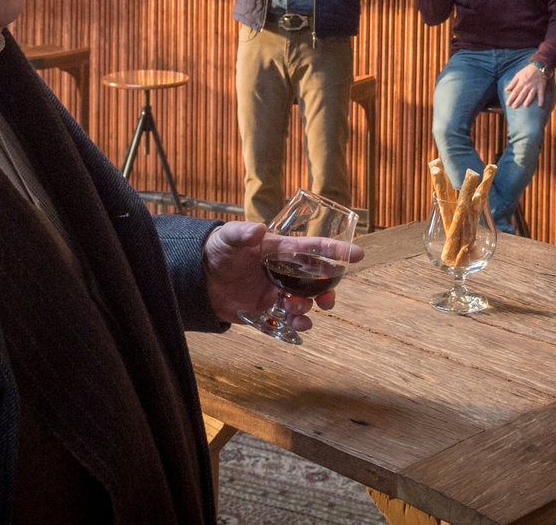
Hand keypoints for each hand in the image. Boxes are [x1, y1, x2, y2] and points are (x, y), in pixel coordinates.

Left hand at [203, 221, 364, 328]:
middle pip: (316, 280)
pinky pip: (287, 320)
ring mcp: (276, 292)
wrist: (198, 278)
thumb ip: (242, 233)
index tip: (357, 254)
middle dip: (328, 289)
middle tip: (328, 299)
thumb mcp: (227, 237)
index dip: (335, 251)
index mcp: (281, 250)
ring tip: (297, 309)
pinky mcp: (266, 311)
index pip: (313, 248)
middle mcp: (283, 272)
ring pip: (304, 301)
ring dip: (308, 307)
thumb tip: (258, 230)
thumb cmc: (216, 250)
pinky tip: (298, 325)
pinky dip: (297, 324)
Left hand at [503, 63, 547, 108]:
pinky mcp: (541, 87)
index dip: (511, 98)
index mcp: (521, 82)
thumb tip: (506, 90)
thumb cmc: (527, 71)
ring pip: (531, 94)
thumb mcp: (518, 75)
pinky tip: (540, 105)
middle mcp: (528, 85)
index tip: (508, 104)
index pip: (515, 91)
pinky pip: (541, 94)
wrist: (538, 66)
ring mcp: (535, 86)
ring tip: (525, 105)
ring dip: (528, 100)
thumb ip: (512, 83)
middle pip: (522, 94)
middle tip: (514, 107)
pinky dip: (541, 99)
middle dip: (518, 101)